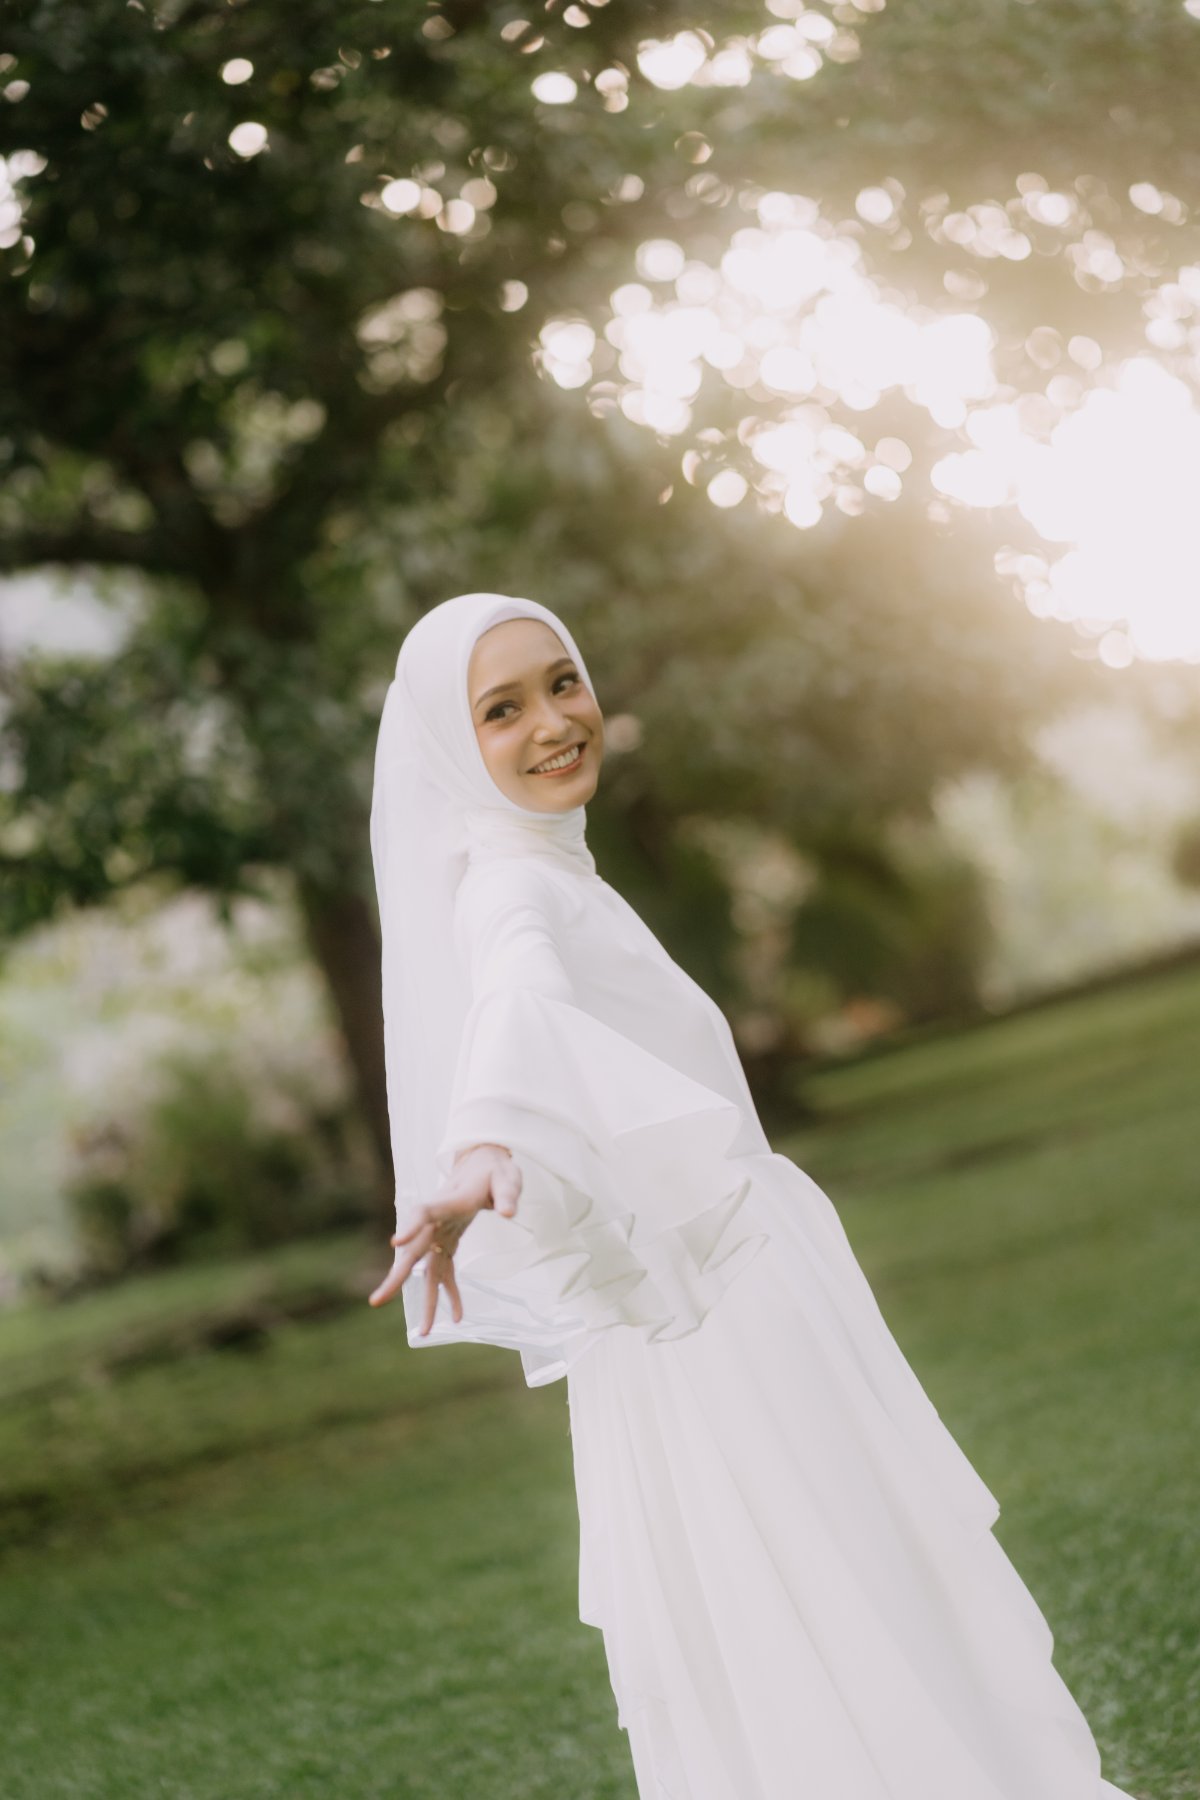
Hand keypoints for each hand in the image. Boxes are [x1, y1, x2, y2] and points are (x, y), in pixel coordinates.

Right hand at [367, 1144, 522, 1334]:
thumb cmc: (494, 1171)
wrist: (483, 1164)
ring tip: (424, 1332)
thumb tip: (508, 1212)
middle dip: (396, 1278)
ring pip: (426, 1271)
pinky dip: (450, 1294)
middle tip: (376, 1301)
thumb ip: (506, 1193)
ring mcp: (439, 1235)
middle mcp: (436, 1221)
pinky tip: (458, 1317)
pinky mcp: (447, 1243)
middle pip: (412, 1251)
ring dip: (425, 1301)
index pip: (423, 1213)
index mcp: (447, 1201)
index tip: (396, 1244)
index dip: (410, 1227)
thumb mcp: (505, 1178)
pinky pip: (445, 1272)